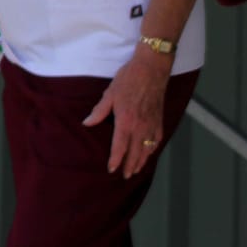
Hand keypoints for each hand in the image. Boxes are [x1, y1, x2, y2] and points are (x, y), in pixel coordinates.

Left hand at [83, 50, 169, 178]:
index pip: (119, 147)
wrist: (151, 70)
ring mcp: (151, 126)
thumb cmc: (129, 79)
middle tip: (125, 176)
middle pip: (134, 153)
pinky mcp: (159, 121)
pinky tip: (149, 153)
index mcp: (126, 122)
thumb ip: (99, 111)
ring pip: (147, 150)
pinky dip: (152, 149)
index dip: (115, 160)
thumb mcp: (110, 94)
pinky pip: (156, 140)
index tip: (112, 169)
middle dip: (129, 166)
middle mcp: (140, 128)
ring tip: (136, 170)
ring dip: (141, 161)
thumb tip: (87, 123)